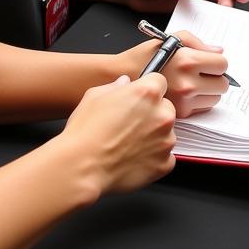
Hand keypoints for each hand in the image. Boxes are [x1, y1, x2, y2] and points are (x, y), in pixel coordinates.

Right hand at [60, 74, 175, 194]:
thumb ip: (116, 86)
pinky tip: (133, 158)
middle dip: (152, 113)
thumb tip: (125, 84)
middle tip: (130, 124)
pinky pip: (165, 157)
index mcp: (147, 93)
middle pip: (165, 107)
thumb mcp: (94, 96)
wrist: (82, 167)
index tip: (139, 98)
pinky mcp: (164, 164)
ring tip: (128, 144)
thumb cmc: (85, 131)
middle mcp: (162, 115)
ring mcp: (166, 141)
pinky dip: (153, 158)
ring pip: (166, 133)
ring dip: (153, 136)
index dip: (147, 89)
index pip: (159, 81)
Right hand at [123, 31, 229, 116]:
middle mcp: (188, 83)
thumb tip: (217, 51)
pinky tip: (182, 94)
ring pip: (214, 99)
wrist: (120, 77)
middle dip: (214, 78)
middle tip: (200, 73)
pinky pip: (201, 109)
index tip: (208, 62)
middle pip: (222, 85)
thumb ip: (197, 42)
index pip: (222, 64)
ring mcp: (184, 102)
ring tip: (189, 83)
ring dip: (207, 92)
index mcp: (188, 61)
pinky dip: (196, 103)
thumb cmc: (144, 56)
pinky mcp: (180, 115)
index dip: (215, 62)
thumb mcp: (170, 39)